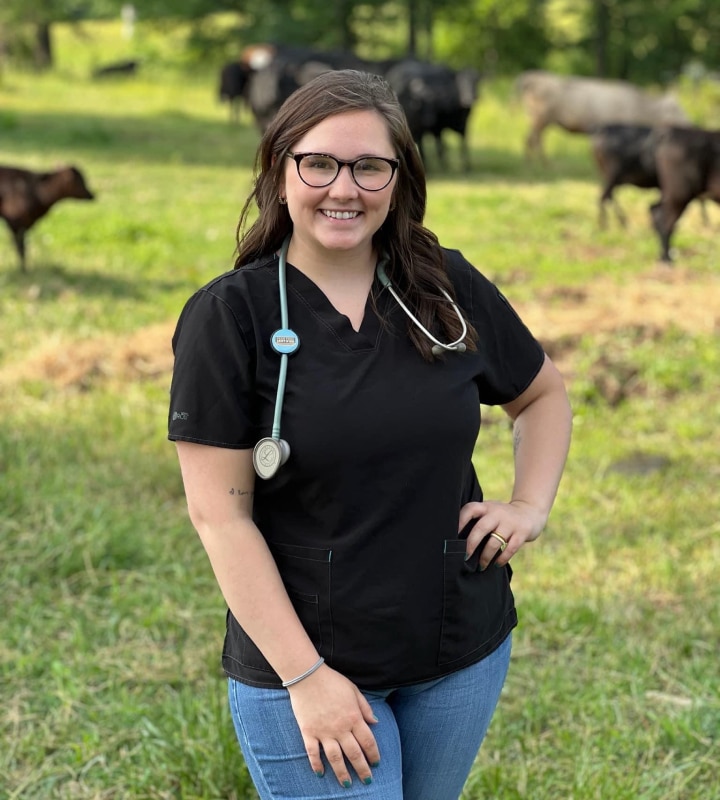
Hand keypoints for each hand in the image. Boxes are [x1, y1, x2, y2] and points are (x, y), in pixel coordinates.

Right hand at [287, 664, 379, 786]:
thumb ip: (364, 707)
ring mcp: (323, 732)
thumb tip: (375, 722)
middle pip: (354, 754)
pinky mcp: (308, 732)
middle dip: (362, 770)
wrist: (307, 676)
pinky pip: (312, 752)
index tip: (376, 764)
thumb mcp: (353, 690)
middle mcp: (340, 728)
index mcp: (354, 717)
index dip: (373, 754)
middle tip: (367, 781)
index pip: (368, 742)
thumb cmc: (332, 681)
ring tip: (346, 785)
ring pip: (335, 758)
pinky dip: (316, 764)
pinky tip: (320, 773)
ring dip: (342, 773)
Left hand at [458, 499, 546, 570]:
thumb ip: (477, 520)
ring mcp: (510, 523)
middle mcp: (497, 513)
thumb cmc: (501, 516)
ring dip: (486, 556)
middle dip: (471, 545)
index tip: (453, 536)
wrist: (529, 512)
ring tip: (480, 566)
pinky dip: (502, 559)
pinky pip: (510, 549)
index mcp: (486, 507)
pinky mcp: (522, 532)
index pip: (470, 510)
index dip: (460, 521)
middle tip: (464, 557)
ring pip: (494, 542)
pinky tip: (496, 565)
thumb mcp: (489, 511)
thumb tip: (456, 541)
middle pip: (481, 528)